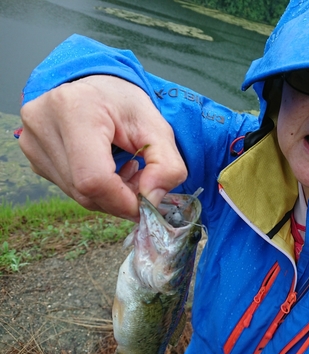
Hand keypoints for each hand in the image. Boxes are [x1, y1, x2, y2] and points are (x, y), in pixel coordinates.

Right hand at [19, 75, 186, 220]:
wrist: (95, 85)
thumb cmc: (124, 103)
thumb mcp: (158, 127)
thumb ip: (167, 165)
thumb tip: (152, 200)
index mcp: (76, 108)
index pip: (94, 178)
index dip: (123, 200)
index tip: (146, 202)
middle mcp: (44, 123)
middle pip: (85, 190)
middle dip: (120, 199)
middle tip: (142, 184)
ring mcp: (32, 140)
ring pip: (77, 194)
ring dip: (109, 196)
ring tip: (127, 171)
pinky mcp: (32, 154)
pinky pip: (68, 188)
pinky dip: (94, 189)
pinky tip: (107, 168)